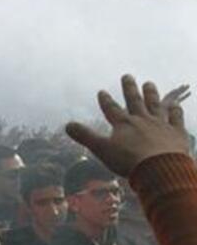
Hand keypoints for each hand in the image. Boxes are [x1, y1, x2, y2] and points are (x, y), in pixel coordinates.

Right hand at [66, 74, 190, 176]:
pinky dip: (176, 111)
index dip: (106, 100)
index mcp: (123, 124)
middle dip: (130, 88)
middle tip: (127, 76)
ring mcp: (161, 124)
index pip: (112, 109)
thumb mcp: (102, 149)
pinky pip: (176, 118)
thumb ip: (85, 136)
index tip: (102, 91)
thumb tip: (66, 125)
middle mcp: (142, 120)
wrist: (159, 168)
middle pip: (135, 101)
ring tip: (149, 84)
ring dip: (152, 94)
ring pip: (155, 105)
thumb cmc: (128, 160)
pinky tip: (175, 105)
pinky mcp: (176, 132)